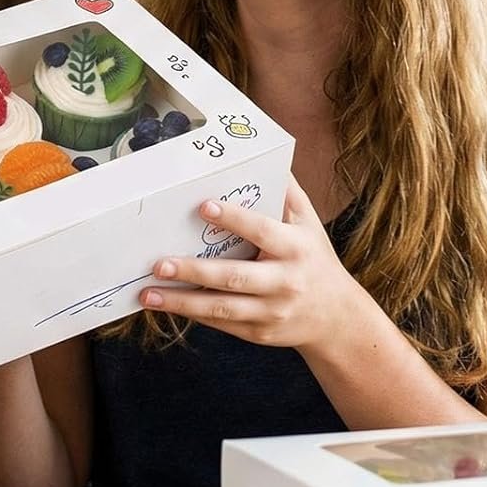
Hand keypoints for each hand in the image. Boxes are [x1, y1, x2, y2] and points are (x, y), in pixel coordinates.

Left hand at [140, 178, 363, 348]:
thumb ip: (287, 191)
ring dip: (182, 302)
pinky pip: (222, 324)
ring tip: (148, 293)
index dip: (234, 219)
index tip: (203, 206)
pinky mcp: (259, 333)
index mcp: (295, 248)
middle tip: (159, 264)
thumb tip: (269, 153)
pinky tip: (166, 304)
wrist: (338, 318)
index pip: (262, 231)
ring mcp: (271, 311)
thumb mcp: (308, 222)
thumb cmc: (314, 259)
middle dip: (194, 271)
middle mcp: (284, 282)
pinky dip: (193, 314)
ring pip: (222, 308)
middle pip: (234, 277)